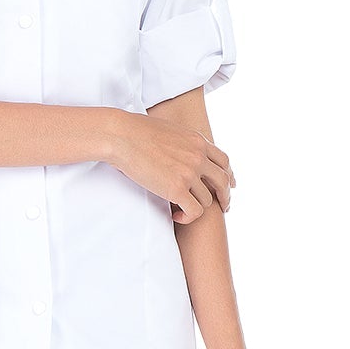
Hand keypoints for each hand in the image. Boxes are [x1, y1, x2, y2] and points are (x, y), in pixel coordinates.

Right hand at [109, 109, 234, 222]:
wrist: (121, 136)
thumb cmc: (135, 132)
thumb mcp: (169, 131)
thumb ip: (182, 143)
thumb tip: (178, 151)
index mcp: (197, 141)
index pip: (223, 161)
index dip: (228, 176)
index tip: (228, 186)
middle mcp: (198, 157)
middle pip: (223, 182)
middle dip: (225, 197)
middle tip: (223, 208)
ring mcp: (189, 173)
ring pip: (207, 200)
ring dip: (197, 208)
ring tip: (182, 210)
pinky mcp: (176, 189)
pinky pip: (195, 211)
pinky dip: (188, 217)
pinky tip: (176, 216)